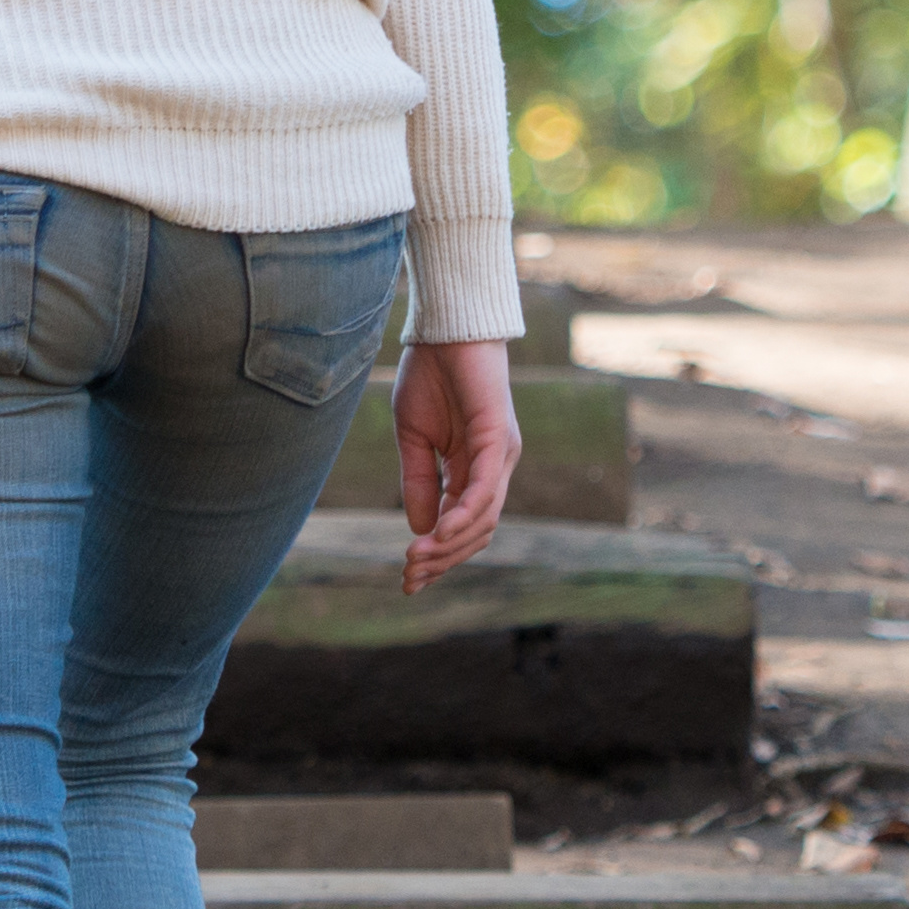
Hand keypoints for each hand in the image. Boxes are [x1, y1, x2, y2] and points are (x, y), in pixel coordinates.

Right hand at [391, 337, 518, 592]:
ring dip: (450, 545)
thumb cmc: (430, 375)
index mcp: (475, 470)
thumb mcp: (413, 437)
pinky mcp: (499, 438)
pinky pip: (485, 488)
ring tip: (415, 560)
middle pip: (477, 532)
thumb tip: (420, 530)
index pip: (463, 526)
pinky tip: (440, 533)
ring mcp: (501, 455)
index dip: (438, 557)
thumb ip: (418, 481)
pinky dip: (464, 514)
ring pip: (484, 518)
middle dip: (442, 561)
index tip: (407, 581)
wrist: (446, 327)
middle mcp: (495, 468)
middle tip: (407, 579)